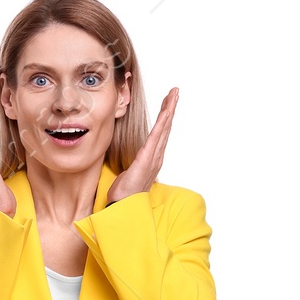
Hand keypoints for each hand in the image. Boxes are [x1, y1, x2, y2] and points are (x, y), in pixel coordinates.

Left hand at [105, 87, 177, 204]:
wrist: (124, 208)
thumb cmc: (125, 193)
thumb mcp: (128, 172)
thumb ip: (133, 163)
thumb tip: (132, 158)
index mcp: (152, 157)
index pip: (160, 132)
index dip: (164, 116)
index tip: (167, 102)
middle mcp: (156, 156)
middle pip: (165, 127)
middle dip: (170, 108)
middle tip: (175, 92)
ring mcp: (153, 158)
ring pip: (163, 129)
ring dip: (169, 111)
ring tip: (173, 96)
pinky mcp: (147, 160)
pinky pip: (156, 138)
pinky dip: (162, 124)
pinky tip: (166, 113)